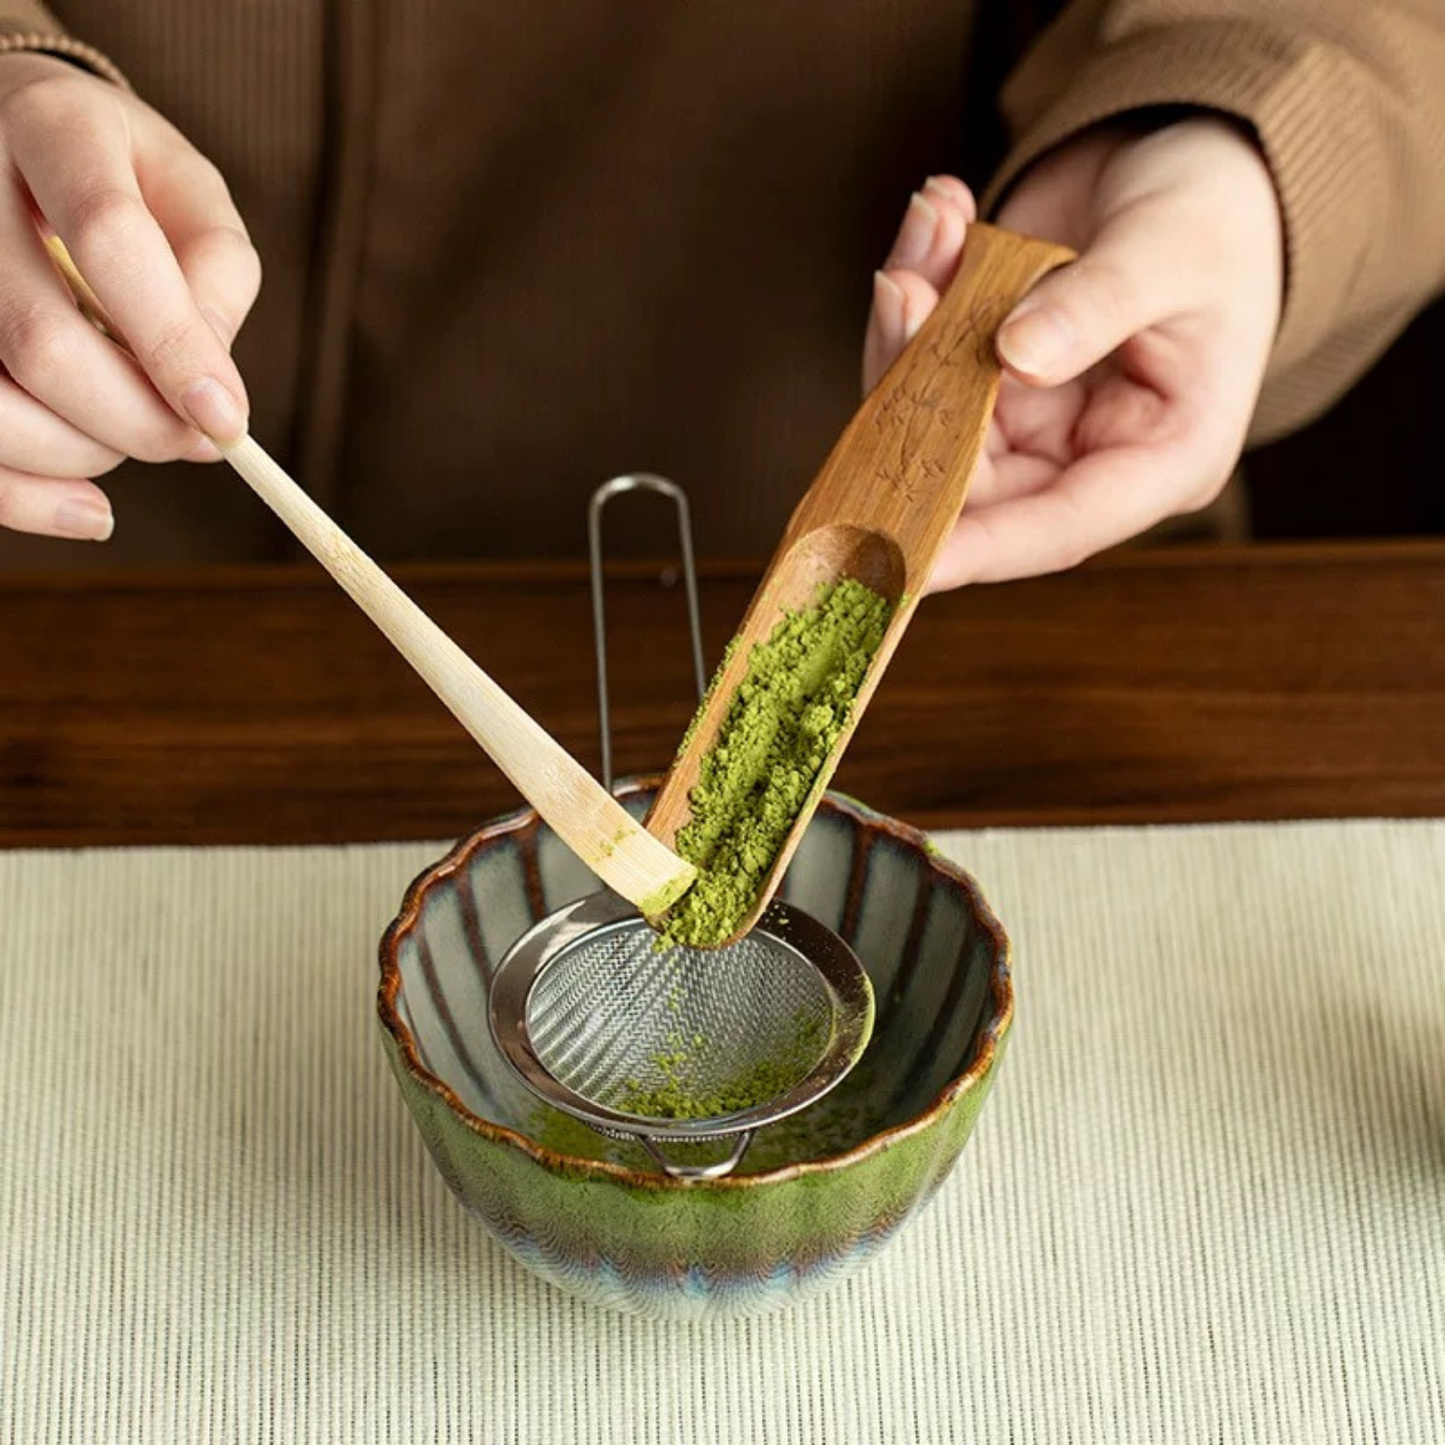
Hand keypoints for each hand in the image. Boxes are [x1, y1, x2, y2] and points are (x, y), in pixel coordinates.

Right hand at [0, 53, 259, 539]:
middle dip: (133, 420)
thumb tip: (213, 395)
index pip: (110, 241)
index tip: (227, 424)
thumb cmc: (116, 171)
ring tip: (132, 440)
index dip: (175, 346)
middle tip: (189, 440)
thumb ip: (215, 275)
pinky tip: (90, 510)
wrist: (2, 132)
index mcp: (51, 126)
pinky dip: (27, 498)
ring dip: (78, 455)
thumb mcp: (187, 193)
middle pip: (38, 339)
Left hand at [863, 117, 1283, 588]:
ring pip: (931, 413)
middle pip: (971, 473)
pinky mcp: (988, 374)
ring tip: (928, 229)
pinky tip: (937, 217)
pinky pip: (925, 355)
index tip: (897, 557)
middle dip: (918, 386)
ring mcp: (1030, 417)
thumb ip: (1097, 304)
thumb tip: (1013, 357)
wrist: (1195, 158)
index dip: (977, 547)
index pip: (1059, 527)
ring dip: (908, 324)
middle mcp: (1085, 456)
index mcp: (1163, 460)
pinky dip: (920, 285)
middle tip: (902, 290)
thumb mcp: (1173, 252)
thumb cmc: (1216, 215)